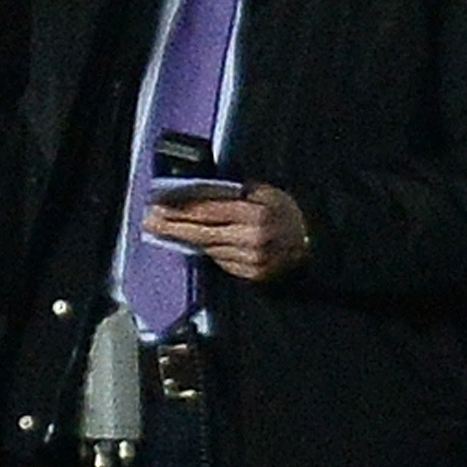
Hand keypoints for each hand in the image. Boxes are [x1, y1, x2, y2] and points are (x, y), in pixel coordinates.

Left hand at [138, 183, 311, 284]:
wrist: (315, 241)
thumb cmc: (288, 212)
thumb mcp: (265, 192)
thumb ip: (235, 193)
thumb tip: (201, 193)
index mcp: (253, 214)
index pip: (208, 212)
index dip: (181, 209)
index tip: (161, 205)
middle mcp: (250, 239)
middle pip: (201, 233)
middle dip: (173, 227)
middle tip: (150, 221)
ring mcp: (250, 260)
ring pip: (209, 248)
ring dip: (186, 239)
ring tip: (165, 230)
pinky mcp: (252, 274)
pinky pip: (221, 261)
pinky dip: (208, 251)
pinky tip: (195, 243)